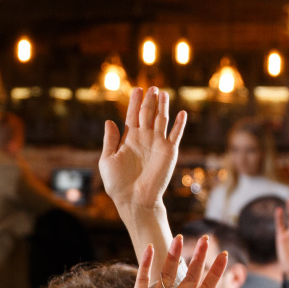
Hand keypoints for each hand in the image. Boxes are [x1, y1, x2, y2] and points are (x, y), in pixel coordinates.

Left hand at [98, 87, 186, 227]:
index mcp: (129, 139)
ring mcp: (157, 144)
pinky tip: (181, 113)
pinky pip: (175, 135)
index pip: (132, 116)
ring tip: (163, 93)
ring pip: (161, 120)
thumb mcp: (107, 159)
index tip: (137, 89)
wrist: (134, 200)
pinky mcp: (169, 151)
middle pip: (147, 114)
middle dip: (149, 100)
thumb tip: (109, 121)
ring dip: (163, 107)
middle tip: (151, 87)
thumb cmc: (118, 184)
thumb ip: (110, 140)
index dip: (134, 102)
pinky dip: (179, 124)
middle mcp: (144, 139)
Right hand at [114, 236, 228, 287]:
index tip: (224, 254)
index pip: (206, 287)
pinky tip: (151, 248)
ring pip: (167, 273)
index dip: (215, 271)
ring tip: (179, 238)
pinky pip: (143, 278)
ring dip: (174, 256)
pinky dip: (147, 263)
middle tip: (206, 239)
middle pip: (189, 276)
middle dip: (199, 258)